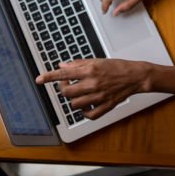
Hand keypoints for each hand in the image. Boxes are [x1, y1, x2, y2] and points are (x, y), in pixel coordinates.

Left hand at [36, 59, 152, 119]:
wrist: (135, 76)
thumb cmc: (117, 67)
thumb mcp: (96, 60)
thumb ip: (78, 64)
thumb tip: (62, 66)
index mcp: (90, 70)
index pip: (64, 74)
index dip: (49, 76)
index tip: (39, 79)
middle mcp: (93, 84)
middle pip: (67, 92)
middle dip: (63, 89)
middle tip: (67, 85)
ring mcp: (99, 97)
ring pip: (75, 104)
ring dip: (73, 100)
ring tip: (78, 94)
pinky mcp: (106, 106)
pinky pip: (89, 115)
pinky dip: (84, 112)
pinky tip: (85, 106)